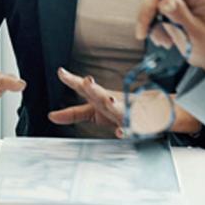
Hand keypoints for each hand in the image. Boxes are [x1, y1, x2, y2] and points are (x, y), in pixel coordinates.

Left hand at [48, 68, 203, 135]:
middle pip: (102, 94)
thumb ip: (72, 114)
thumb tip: (50, 116)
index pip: (84, 88)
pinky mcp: (138, 124)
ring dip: (114, 105)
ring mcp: (126, 112)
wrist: (153, 113)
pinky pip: (132, 128)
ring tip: (109, 100)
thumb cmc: (117, 110)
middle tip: (87, 81)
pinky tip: (121, 132)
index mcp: (101, 97)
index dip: (72, 80)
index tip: (60, 72)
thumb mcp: (93, 112)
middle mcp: (113, 101)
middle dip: (94, 88)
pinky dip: (127, 130)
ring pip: (120, 108)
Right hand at [135, 0, 204, 72]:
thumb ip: (181, 15)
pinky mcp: (172, 7)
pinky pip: (154, 10)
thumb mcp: (197, 34)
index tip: (151, 6)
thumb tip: (164, 2)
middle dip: (149, 8)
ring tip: (161, 39)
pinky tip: (163, 38)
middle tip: (144, 28)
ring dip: (150, 20)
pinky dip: (153, 25)